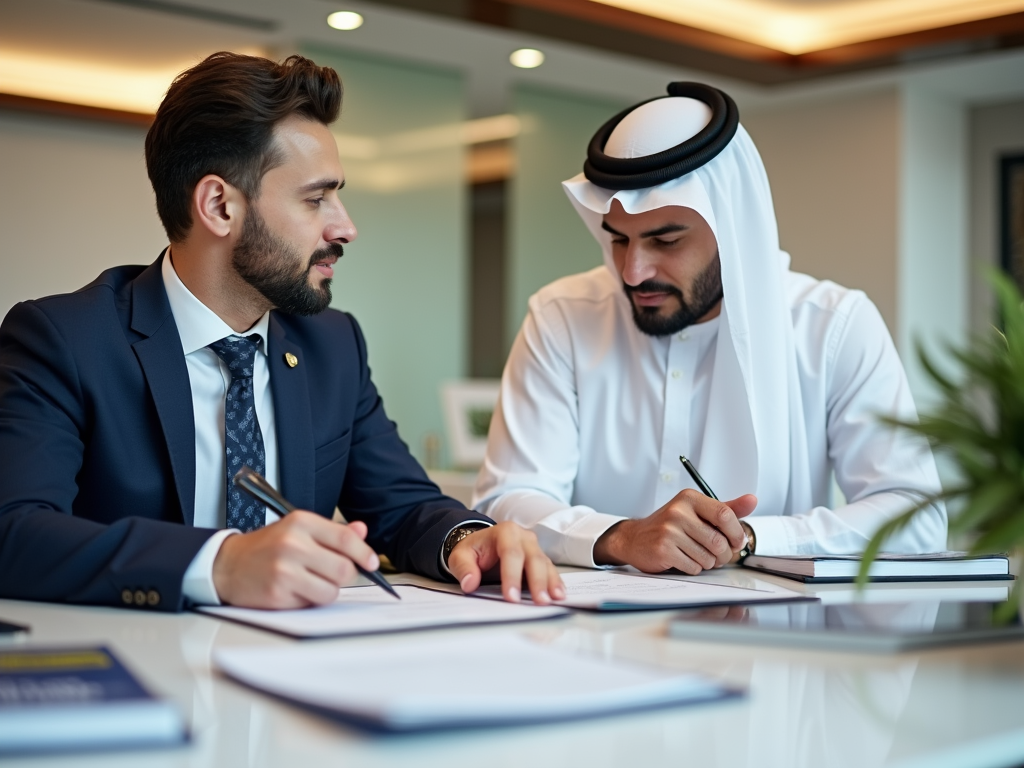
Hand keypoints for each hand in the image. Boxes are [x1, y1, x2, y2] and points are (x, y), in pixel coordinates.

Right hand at [212, 511, 379, 608]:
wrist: (227, 565)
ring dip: (326, 590)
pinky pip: (310, 604)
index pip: (345, 539)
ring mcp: (284, 570)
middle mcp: (293, 544)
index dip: (364, 553)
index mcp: (301, 522)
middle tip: (331, 573)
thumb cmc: (267, 547)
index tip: (372, 563)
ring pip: (331, 591)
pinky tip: (293, 589)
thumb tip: (361, 531)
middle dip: (344, 576)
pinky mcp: (277, 593)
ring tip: (309, 582)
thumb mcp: (298, 530)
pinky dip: (307, 600)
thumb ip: (332, 532)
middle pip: (343, 569)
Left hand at [447, 521, 564, 604]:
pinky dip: (555, 583)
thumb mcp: (460, 556)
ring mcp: (535, 548)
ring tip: (555, 599)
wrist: (482, 544)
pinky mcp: (541, 559)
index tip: (511, 597)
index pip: (511, 554)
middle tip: (539, 601)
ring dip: (551, 583)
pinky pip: (550, 570)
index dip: (512, 576)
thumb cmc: (473, 550)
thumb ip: (463, 568)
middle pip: (533, 558)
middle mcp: (524, 537)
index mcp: (505, 532)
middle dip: (537, 581)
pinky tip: (559, 595)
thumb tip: (470, 583)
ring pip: (545, 564)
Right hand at [593, 490, 756, 574]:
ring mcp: (669, 530)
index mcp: (689, 498)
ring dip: (707, 563)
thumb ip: (726, 508)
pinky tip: (683, 559)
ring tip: (695, 555)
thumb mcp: (697, 512)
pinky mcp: (663, 549)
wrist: (634, 538)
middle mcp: (678, 511)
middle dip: (723, 554)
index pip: (725, 515)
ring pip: (708, 557)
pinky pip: (694, 567)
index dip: (736, 533)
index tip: (736, 541)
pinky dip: (693, 568)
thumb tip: (752, 500)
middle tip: (716, 554)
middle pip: (718, 541)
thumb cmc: (670, 526)